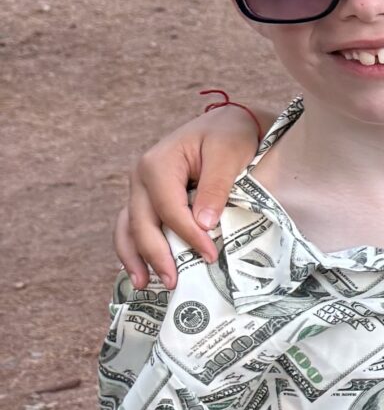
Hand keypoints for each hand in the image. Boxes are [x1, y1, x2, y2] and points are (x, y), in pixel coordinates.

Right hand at [114, 105, 260, 289]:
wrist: (227, 125)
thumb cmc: (230, 136)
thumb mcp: (228, 153)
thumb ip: (215, 187)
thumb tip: (203, 224)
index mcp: (157, 164)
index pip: (169, 209)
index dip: (188, 235)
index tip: (210, 256)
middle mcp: (140, 177)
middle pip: (142, 223)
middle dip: (157, 255)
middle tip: (175, 284)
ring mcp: (140, 190)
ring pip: (128, 228)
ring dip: (134, 258)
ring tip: (146, 285)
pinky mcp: (147, 200)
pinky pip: (133, 227)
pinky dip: (134, 250)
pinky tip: (142, 272)